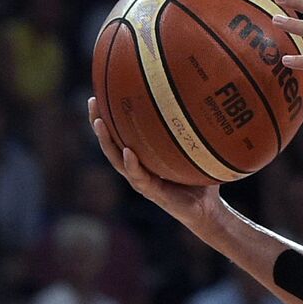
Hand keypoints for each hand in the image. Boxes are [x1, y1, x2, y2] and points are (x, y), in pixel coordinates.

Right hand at [87, 97, 223, 230]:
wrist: (207, 209)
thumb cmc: (201, 178)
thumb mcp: (198, 149)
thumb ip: (199, 129)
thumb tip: (209, 97)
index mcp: (143, 157)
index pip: (120, 134)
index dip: (109, 116)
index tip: (101, 94)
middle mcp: (137, 168)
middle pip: (110, 143)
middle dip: (98, 123)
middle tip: (93, 102)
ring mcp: (141, 180)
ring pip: (117, 159)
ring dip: (107, 142)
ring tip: (100, 123)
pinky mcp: (152, 192)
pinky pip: (138, 176)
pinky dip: (132, 164)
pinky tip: (128, 152)